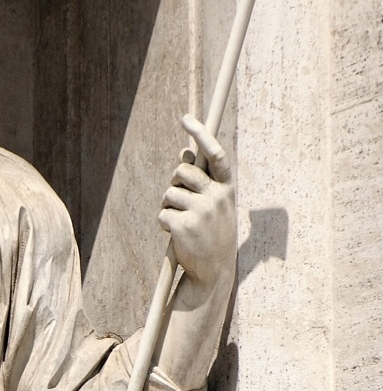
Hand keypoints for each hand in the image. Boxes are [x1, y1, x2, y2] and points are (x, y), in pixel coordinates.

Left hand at [158, 114, 236, 294]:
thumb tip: (184, 153)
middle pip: (182, 172)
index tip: (186, 119)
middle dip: (175, 183)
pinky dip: (164, 223)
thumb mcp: (214, 204)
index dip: (201, 134)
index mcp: (227, 189)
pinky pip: (162, 214)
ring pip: (169, 193)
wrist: (213, 271)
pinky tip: (177, 235)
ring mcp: (201, 212)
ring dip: (168, 206)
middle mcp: (217, 197)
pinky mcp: (183, 226)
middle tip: (181, 201)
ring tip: (182, 222)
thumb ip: (201, 180)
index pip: (215, 155)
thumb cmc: (211, 233)